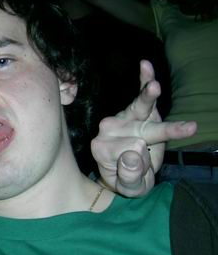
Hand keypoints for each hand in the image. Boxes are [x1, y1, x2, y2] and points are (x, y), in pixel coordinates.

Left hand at [91, 60, 196, 196]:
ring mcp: (121, 117)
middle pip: (134, 131)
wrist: (130, 172)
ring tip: (154, 87)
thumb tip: (133, 155)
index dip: (139, 164)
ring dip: (147, 98)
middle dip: (151, 137)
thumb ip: (130, 176)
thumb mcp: (130, 188)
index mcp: (100, 149)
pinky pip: (140, 93)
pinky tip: (145, 66)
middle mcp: (106, 130)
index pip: (126, 151)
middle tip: (147, 145)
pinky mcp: (135, 110)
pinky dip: (144, 79)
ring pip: (138, 108)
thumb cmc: (128, 179)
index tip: (138, 170)